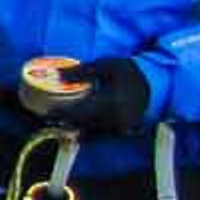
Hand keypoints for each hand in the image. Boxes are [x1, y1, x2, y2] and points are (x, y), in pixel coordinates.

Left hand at [24, 54, 151, 134]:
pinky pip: (103, 134)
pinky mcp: (124, 130)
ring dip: (75, 128)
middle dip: (66, 122)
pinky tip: (76, 129)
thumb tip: (57, 75)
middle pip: (85, 124)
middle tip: (49, 119)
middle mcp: (117, 118)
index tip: (47, 112)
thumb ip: (81, 72)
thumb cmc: (127, 71)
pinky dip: (89, 131)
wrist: (153, 82)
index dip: (62, 113)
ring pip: (93, 131)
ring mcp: (122, 126)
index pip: (81, 111)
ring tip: (58, 124)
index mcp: (111, 102)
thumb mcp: (104, 66)